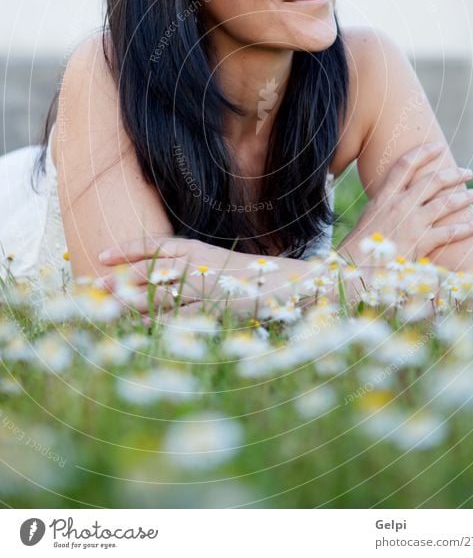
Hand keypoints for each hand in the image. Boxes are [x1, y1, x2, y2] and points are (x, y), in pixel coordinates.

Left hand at [97, 236, 253, 320]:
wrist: (276, 282)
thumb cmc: (239, 273)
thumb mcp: (209, 260)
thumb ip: (182, 264)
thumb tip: (147, 277)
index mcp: (192, 248)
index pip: (152, 245)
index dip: (124, 249)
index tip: (101, 256)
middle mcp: (193, 264)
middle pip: (146, 271)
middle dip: (118, 281)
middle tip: (95, 289)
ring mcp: (200, 287)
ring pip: (155, 295)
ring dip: (129, 305)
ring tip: (107, 312)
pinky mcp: (208, 308)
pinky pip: (175, 316)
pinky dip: (155, 322)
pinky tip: (139, 327)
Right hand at [345, 142, 472, 262]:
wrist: (354, 268)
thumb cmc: (360, 246)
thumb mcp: (369, 217)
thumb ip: (385, 206)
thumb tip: (397, 199)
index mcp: (384, 197)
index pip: (405, 166)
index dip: (423, 153)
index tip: (438, 146)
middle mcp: (399, 205)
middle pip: (433, 181)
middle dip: (454, 174)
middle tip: (467, 172)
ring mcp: (411, 223)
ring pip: (445, 203)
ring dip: (464, 197)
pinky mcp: (420, 242)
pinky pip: (450, 232)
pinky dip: (467, 228)